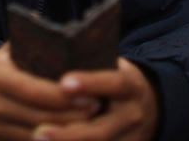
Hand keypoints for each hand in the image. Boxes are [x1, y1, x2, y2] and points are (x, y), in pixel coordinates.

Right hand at [0, 44, 98, 140]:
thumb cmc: (8, 66)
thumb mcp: (15, 50)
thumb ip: (37, 46)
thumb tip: (72, 37)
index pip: (36, 91)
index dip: (65, 97)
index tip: (92, 95)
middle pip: (40, 117)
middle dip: (72, 116)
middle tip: (98, 109)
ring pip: (38, 137)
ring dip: (68, 132)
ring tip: (92, 123)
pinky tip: (75, 134)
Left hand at [32, 58, 158, 140]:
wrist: (149, 109)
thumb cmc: (117, 85)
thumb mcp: (113, 70)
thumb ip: (90, 68)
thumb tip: (54, 57)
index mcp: (130, 87)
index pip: (113, 84)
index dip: (90, 84)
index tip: (64, 83)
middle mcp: (132, 117)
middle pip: (100, 132)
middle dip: (69, 135)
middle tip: (39, 131)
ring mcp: (131, 140)